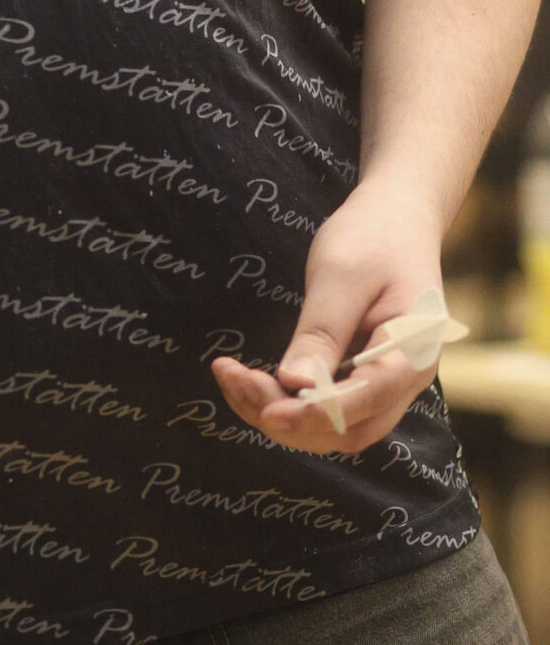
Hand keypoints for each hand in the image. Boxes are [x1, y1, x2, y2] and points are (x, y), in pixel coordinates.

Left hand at [210, 179, 445, 454]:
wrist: (399, 215)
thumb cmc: (374, 237)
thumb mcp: (342, 275)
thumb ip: (323, 331)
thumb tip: (293, 383)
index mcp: (412, 353)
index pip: (363, 402)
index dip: (313, 413)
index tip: (265, 408)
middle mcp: (405, 379)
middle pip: (348, 428)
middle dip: (289, 417)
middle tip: (234, 379)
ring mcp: (387, 382)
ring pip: (335, 425)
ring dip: (282, 412)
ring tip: (232, 376)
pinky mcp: (364, 376)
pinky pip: (329, 404)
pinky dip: (289, 400)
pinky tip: (250, 379)